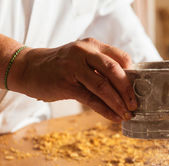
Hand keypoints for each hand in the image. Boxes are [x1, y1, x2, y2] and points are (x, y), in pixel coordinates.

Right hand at [8, 38, 135, 121]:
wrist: (29, 68)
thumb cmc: (63, 66)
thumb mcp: (83, 59)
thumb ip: (102, 68)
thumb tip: (128, 88)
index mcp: (93, 45)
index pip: (121, 57)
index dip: (133, 74)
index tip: (140, 89)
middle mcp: (84, 52)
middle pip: (114, 70)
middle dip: (128, 90)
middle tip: (136, 105)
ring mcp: (74, 67)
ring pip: (103, 87)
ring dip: (118, 103)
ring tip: (127, 114)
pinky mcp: (66, 84)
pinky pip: (91, 99)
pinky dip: (106, 110)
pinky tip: (114, 118)